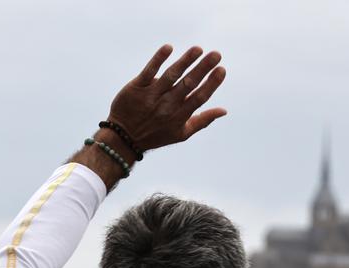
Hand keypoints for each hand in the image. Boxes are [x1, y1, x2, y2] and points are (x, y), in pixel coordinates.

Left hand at [107, 44, 227, 152]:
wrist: (124, 138)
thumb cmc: (157, 135)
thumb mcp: (182, 133)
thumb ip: (203, 120)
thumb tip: (224, 110)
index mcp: (180, 116)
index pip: (199, 97)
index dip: (211, 84)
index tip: (221, 69)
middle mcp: (167, 106)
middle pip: (188, 84)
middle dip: (203, 69)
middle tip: (216, 54)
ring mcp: (151, 96)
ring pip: (171, 76)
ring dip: (185, 61)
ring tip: (198, 49)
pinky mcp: (137, 88)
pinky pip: (149, 72)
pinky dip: (158, 59)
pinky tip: (169, 48)